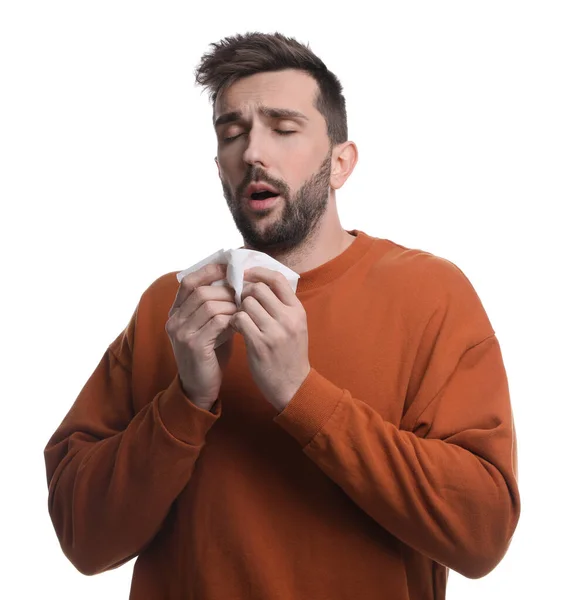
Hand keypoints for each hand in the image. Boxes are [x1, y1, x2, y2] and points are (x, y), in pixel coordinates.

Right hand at [166, 263, 236, 410]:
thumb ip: (215, 307)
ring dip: (231, 304)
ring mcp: (182, 333)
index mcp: (176, 313)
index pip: (189, 282)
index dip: (209, 271)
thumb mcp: (209, 327)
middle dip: (226, 289)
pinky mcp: (194, 345)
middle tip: (244, 291)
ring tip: (245, 308)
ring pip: (209, 304)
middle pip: (201, 291)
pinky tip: (241, 322)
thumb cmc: (210, 355)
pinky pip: (217, 321)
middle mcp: (174, 320)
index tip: (229, 266)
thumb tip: (235, 282)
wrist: (200, 387)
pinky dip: (232, 318)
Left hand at [229, 267, 310, 411]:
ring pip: (246, 303)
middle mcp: (288, 318)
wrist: (293, 386)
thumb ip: (282, 307)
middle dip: (245, 293)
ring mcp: (274, 331)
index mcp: (297, 311)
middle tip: (240, 303)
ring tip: (239, 318)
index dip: (259, 272)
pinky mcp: (260, 344)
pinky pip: (239, 320)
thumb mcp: (295, 327)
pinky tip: (236, 328)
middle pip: (258, 289)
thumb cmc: (290, 355)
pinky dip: (234, 321)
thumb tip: (258, 285)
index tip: (246, 275)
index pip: (277, 279)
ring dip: (238, 308)